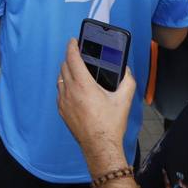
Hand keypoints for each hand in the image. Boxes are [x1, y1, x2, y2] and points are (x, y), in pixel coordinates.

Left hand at [57, 39, 134, 170]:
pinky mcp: (62, 111)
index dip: (72, 46)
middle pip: (64, 66)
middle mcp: (70, 91)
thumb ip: (128, 80)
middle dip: (70, 57)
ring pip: (60, 78)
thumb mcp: (124, 99)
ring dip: (66, 71)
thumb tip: (125, 70)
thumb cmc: (111, 124)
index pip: (72, 58)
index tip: (73, 41)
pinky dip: (64, 85)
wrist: (100, 146)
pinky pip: (60, 92)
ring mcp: (63, 101)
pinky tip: (73, 88)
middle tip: (78, 54)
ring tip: (76, 70)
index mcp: (83, 85)